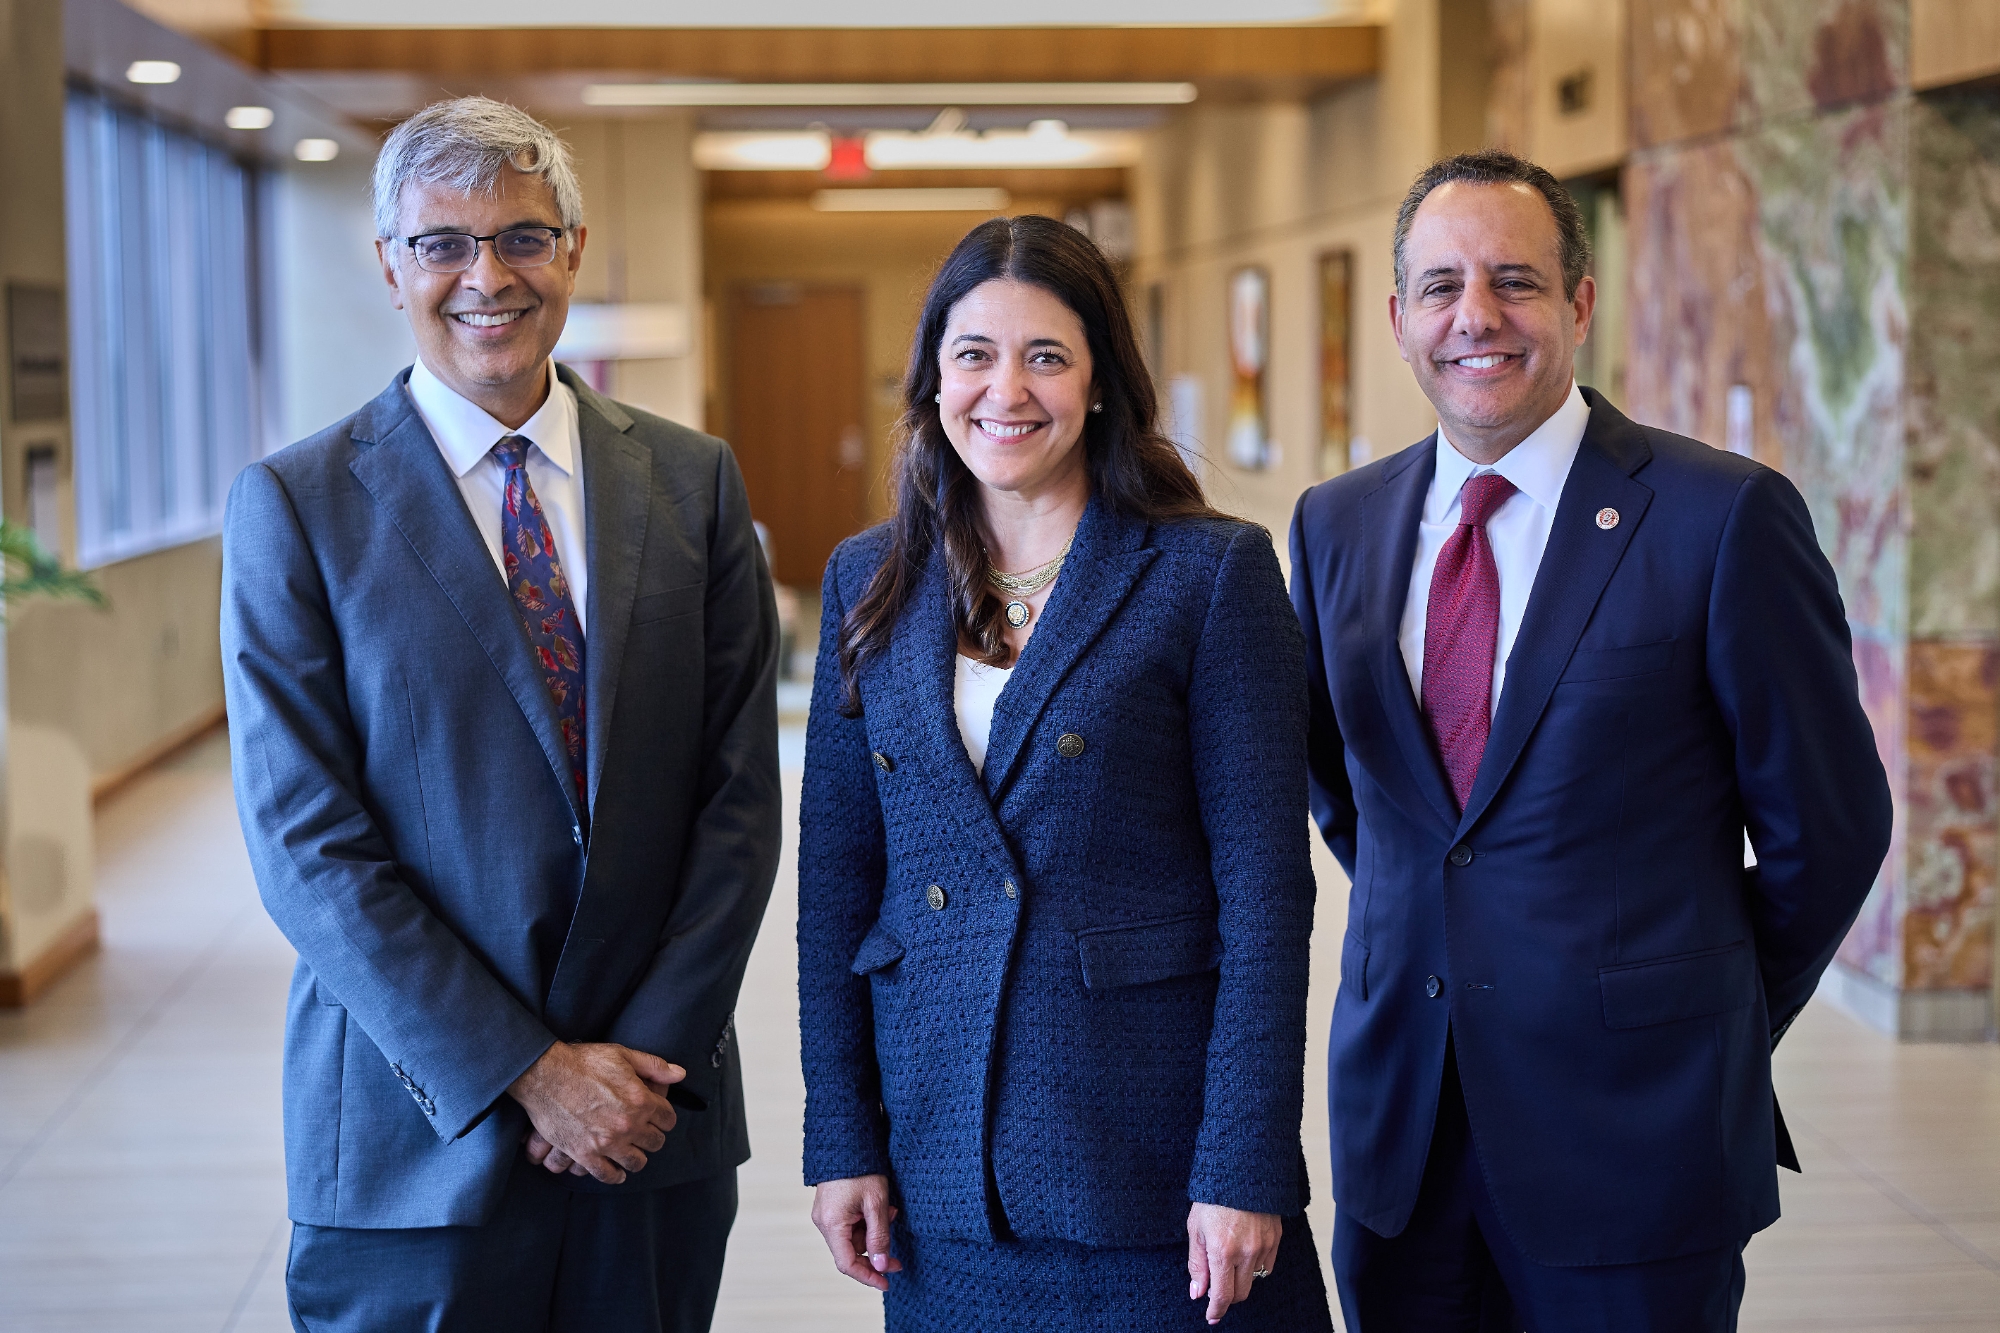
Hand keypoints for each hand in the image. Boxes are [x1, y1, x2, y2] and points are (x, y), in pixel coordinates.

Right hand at [507, 1042, 683, 1184]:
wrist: (545, 1074)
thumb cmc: (583, 1061)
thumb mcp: (622, 1055)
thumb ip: (654, 1066)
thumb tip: (680, 1074)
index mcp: (641, 1100)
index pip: (668, 1119)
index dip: (665, 1117)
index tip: (659, 1118)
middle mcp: (628, 1124)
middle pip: (655, 1142)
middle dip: (653, 1137)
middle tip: (646, 1134)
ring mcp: (606, 1142)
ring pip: (636, 1162)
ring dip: (637, 1158)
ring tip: (633, 1152)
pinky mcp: (584, 1154)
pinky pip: (607, 1174)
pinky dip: (615, 1176)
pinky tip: (618, 1172)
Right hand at [811, 1175, 901, 1291]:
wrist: (846, 1139)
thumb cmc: (862, 1168)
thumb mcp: (877, 1203)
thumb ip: (879, 1237)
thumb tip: (882, 1266)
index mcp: (832, 1223)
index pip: (847, 1263)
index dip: (867, 1276)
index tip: (886, 1283)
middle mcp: (823, 1222)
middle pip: (850, 1252)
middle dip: (876, 1254)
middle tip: (898, 1260)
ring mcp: (825, 1215)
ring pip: (853, 1238)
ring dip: (874, 1233)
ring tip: (891, 1212)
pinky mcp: (830, 1208)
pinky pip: (850, 1226)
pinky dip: (867, 1223)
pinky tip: (880, 1208)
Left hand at [1187, 1203, 1280, 1324]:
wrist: (1241, 1169)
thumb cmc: (1213, 1197)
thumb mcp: (1195, 1229)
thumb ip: (1197, 1264)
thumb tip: (1198, 1293)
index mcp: (1223, 1250)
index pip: (1223, 1295)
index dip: (1216, 1310)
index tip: (1211, 1316)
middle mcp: (1246, 1252)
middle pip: (1240, 1293)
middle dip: (1227, 1296)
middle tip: (1217, 1287)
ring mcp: (1264, 1246)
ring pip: (1254, 1280)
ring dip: (1240, 1279)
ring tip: (1229, 1260)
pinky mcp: (1276, 1238)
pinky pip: (1267, 1265)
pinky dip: (1254, 1267)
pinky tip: (1244, 1253)